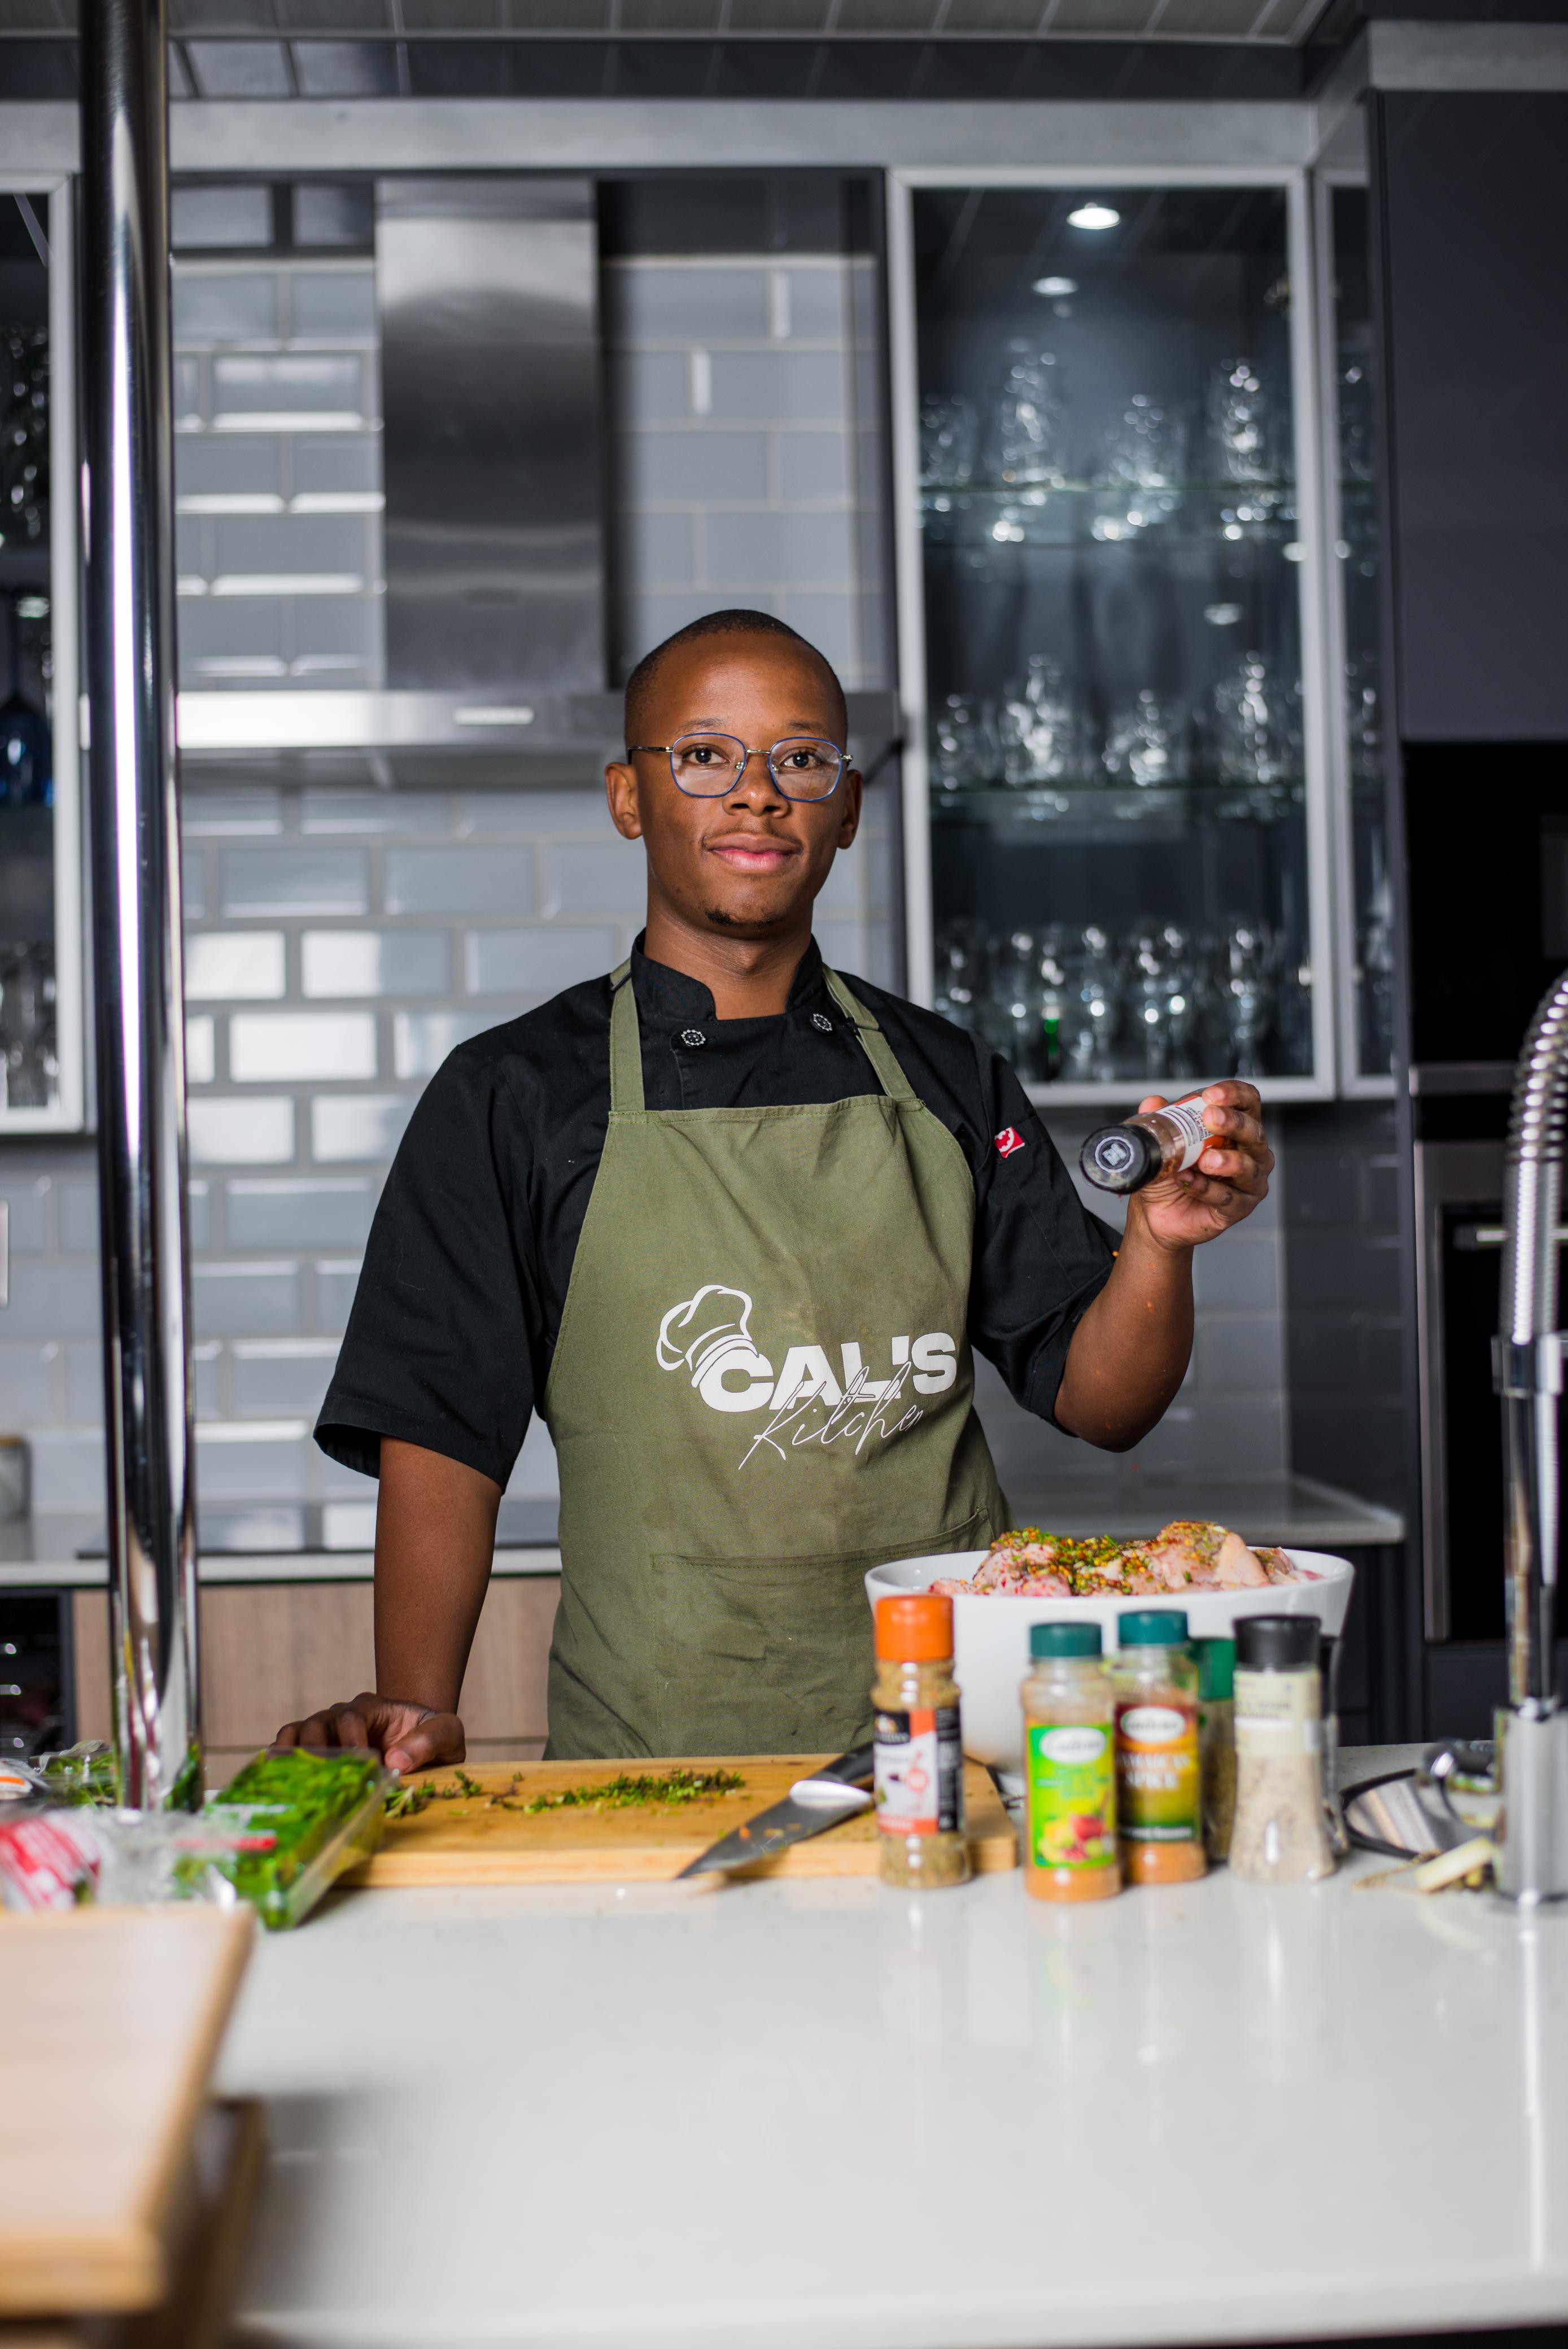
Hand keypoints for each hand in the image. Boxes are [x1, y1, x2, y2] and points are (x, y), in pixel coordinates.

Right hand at [270, 1692, 465, 1775]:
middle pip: (318, 1723)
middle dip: (317, 1750)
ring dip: (292, 1755)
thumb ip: (429, 1741)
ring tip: (288, 1780)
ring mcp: (326, 1730)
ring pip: (297, 1733)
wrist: (421, 1741)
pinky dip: (280, 1759)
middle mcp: (344, 1715)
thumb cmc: (433, 1736)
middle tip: (320, 1780)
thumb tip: (395, 1761)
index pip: (351, 1718)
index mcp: (374, 1707)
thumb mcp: (447, 1734)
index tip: (359, 1768)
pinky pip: (289, 1746)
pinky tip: (276, 1779)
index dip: (351, 1743)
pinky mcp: (317, 1748)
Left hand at [1127, 1081, 1272, 1250]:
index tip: (1211, 1095)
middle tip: (1210, 1118)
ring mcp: (1248, 1182)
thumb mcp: (1163, 1141)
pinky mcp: (1238, 1208)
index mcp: (1237, 1127)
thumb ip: (1162, 1120)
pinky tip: (1188, 1180)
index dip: (1234, 1094)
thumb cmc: (1170, 1172)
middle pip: (1253, 1132)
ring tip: (1205, 1159)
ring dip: (1227, 1161)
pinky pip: (1227, 1198)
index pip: (1247, 1102)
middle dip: (1233, 1122)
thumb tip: (1153, 1102)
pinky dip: (1206, 1188)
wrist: (1155, 1211)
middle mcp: (1250, 1152)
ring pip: (1248, 1168)